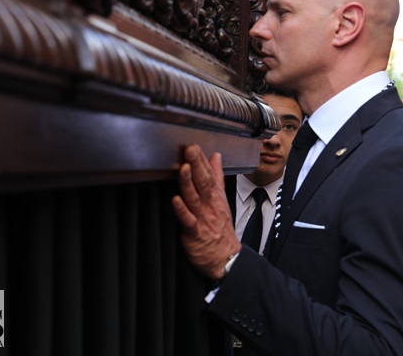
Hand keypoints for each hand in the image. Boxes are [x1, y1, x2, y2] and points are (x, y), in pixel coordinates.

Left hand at [172, 144, 241, 279]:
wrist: (226, 258)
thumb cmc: (221, 228)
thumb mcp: (222, 199)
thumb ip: (217, 177)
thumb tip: (216, 156)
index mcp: (215, 196)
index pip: (209, 174)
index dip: (201, 160)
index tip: (194, 145)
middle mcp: (209, 205)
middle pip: (203, 182)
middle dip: (196, 165)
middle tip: (190, 149)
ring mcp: (203, 218)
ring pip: (195, 197)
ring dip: (188, 182)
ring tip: (183, 168)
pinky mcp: (195, 233)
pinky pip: (188, 220)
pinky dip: (182, 210)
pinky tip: (175, 200)